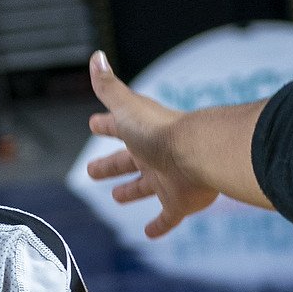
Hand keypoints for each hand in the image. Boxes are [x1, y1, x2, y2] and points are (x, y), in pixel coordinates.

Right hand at [85, 51, 217, 237]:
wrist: (198, 153)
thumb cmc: (160, 130)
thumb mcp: (127, 106)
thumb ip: (108, 86)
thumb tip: (96, 57)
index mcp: (139, 133)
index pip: (118, 126)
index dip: (105, 125)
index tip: (94, 124)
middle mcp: (152, 155)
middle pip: (128, 160)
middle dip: (111, 164)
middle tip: (93, 171)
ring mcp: (166, 179)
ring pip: (145, 187)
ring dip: (131, 192)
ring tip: (118, 198)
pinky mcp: (178, 202)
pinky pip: (167, 216)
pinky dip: (159, 225)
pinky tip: (149, 234)